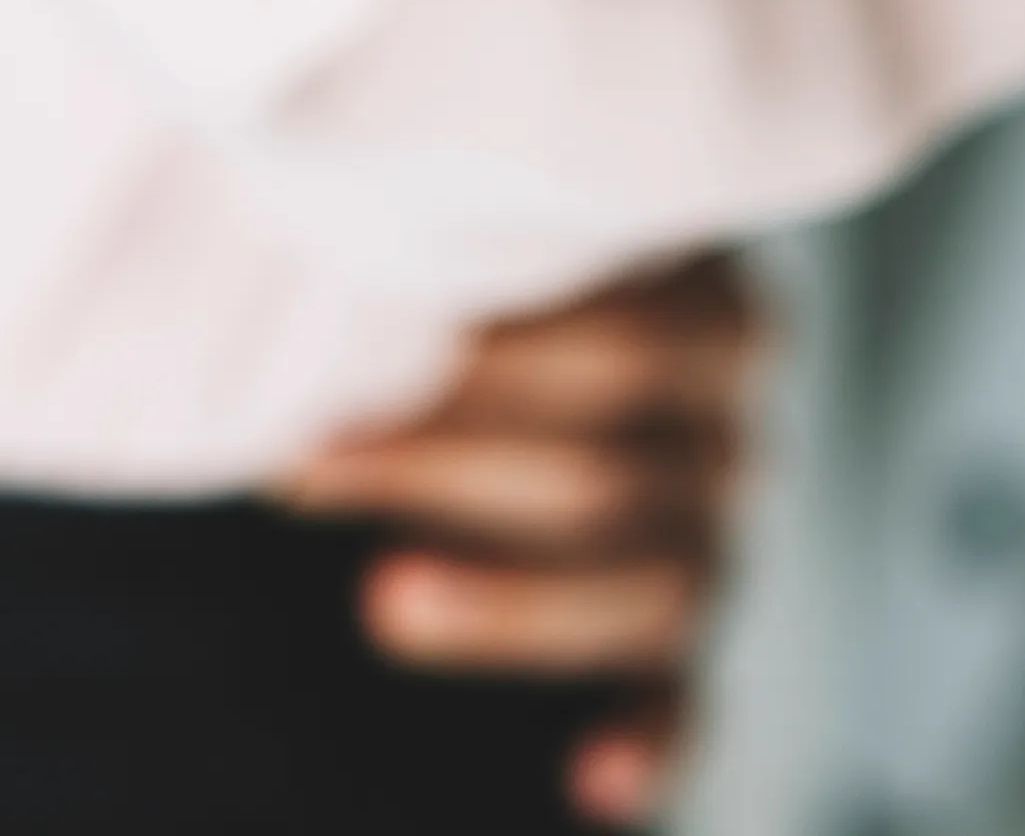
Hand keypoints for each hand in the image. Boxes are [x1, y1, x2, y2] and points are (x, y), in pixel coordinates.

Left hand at [278, 257, 765, 826]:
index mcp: (700, 306)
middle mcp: (719, 426)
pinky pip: (683, 699)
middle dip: (444, 465)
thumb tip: (320, 265)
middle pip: (608, 461)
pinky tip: (593, 782)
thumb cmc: (476, 272)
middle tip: (304, 466)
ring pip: (647, 586)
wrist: (546, 333)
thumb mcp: (488, 242)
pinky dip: (648, 740)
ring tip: (385, 602)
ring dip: (512, 604)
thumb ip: (451, 257)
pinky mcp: (677, 638)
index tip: (350, 347)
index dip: (485, 355)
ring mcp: (709, 537)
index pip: (624, 334)